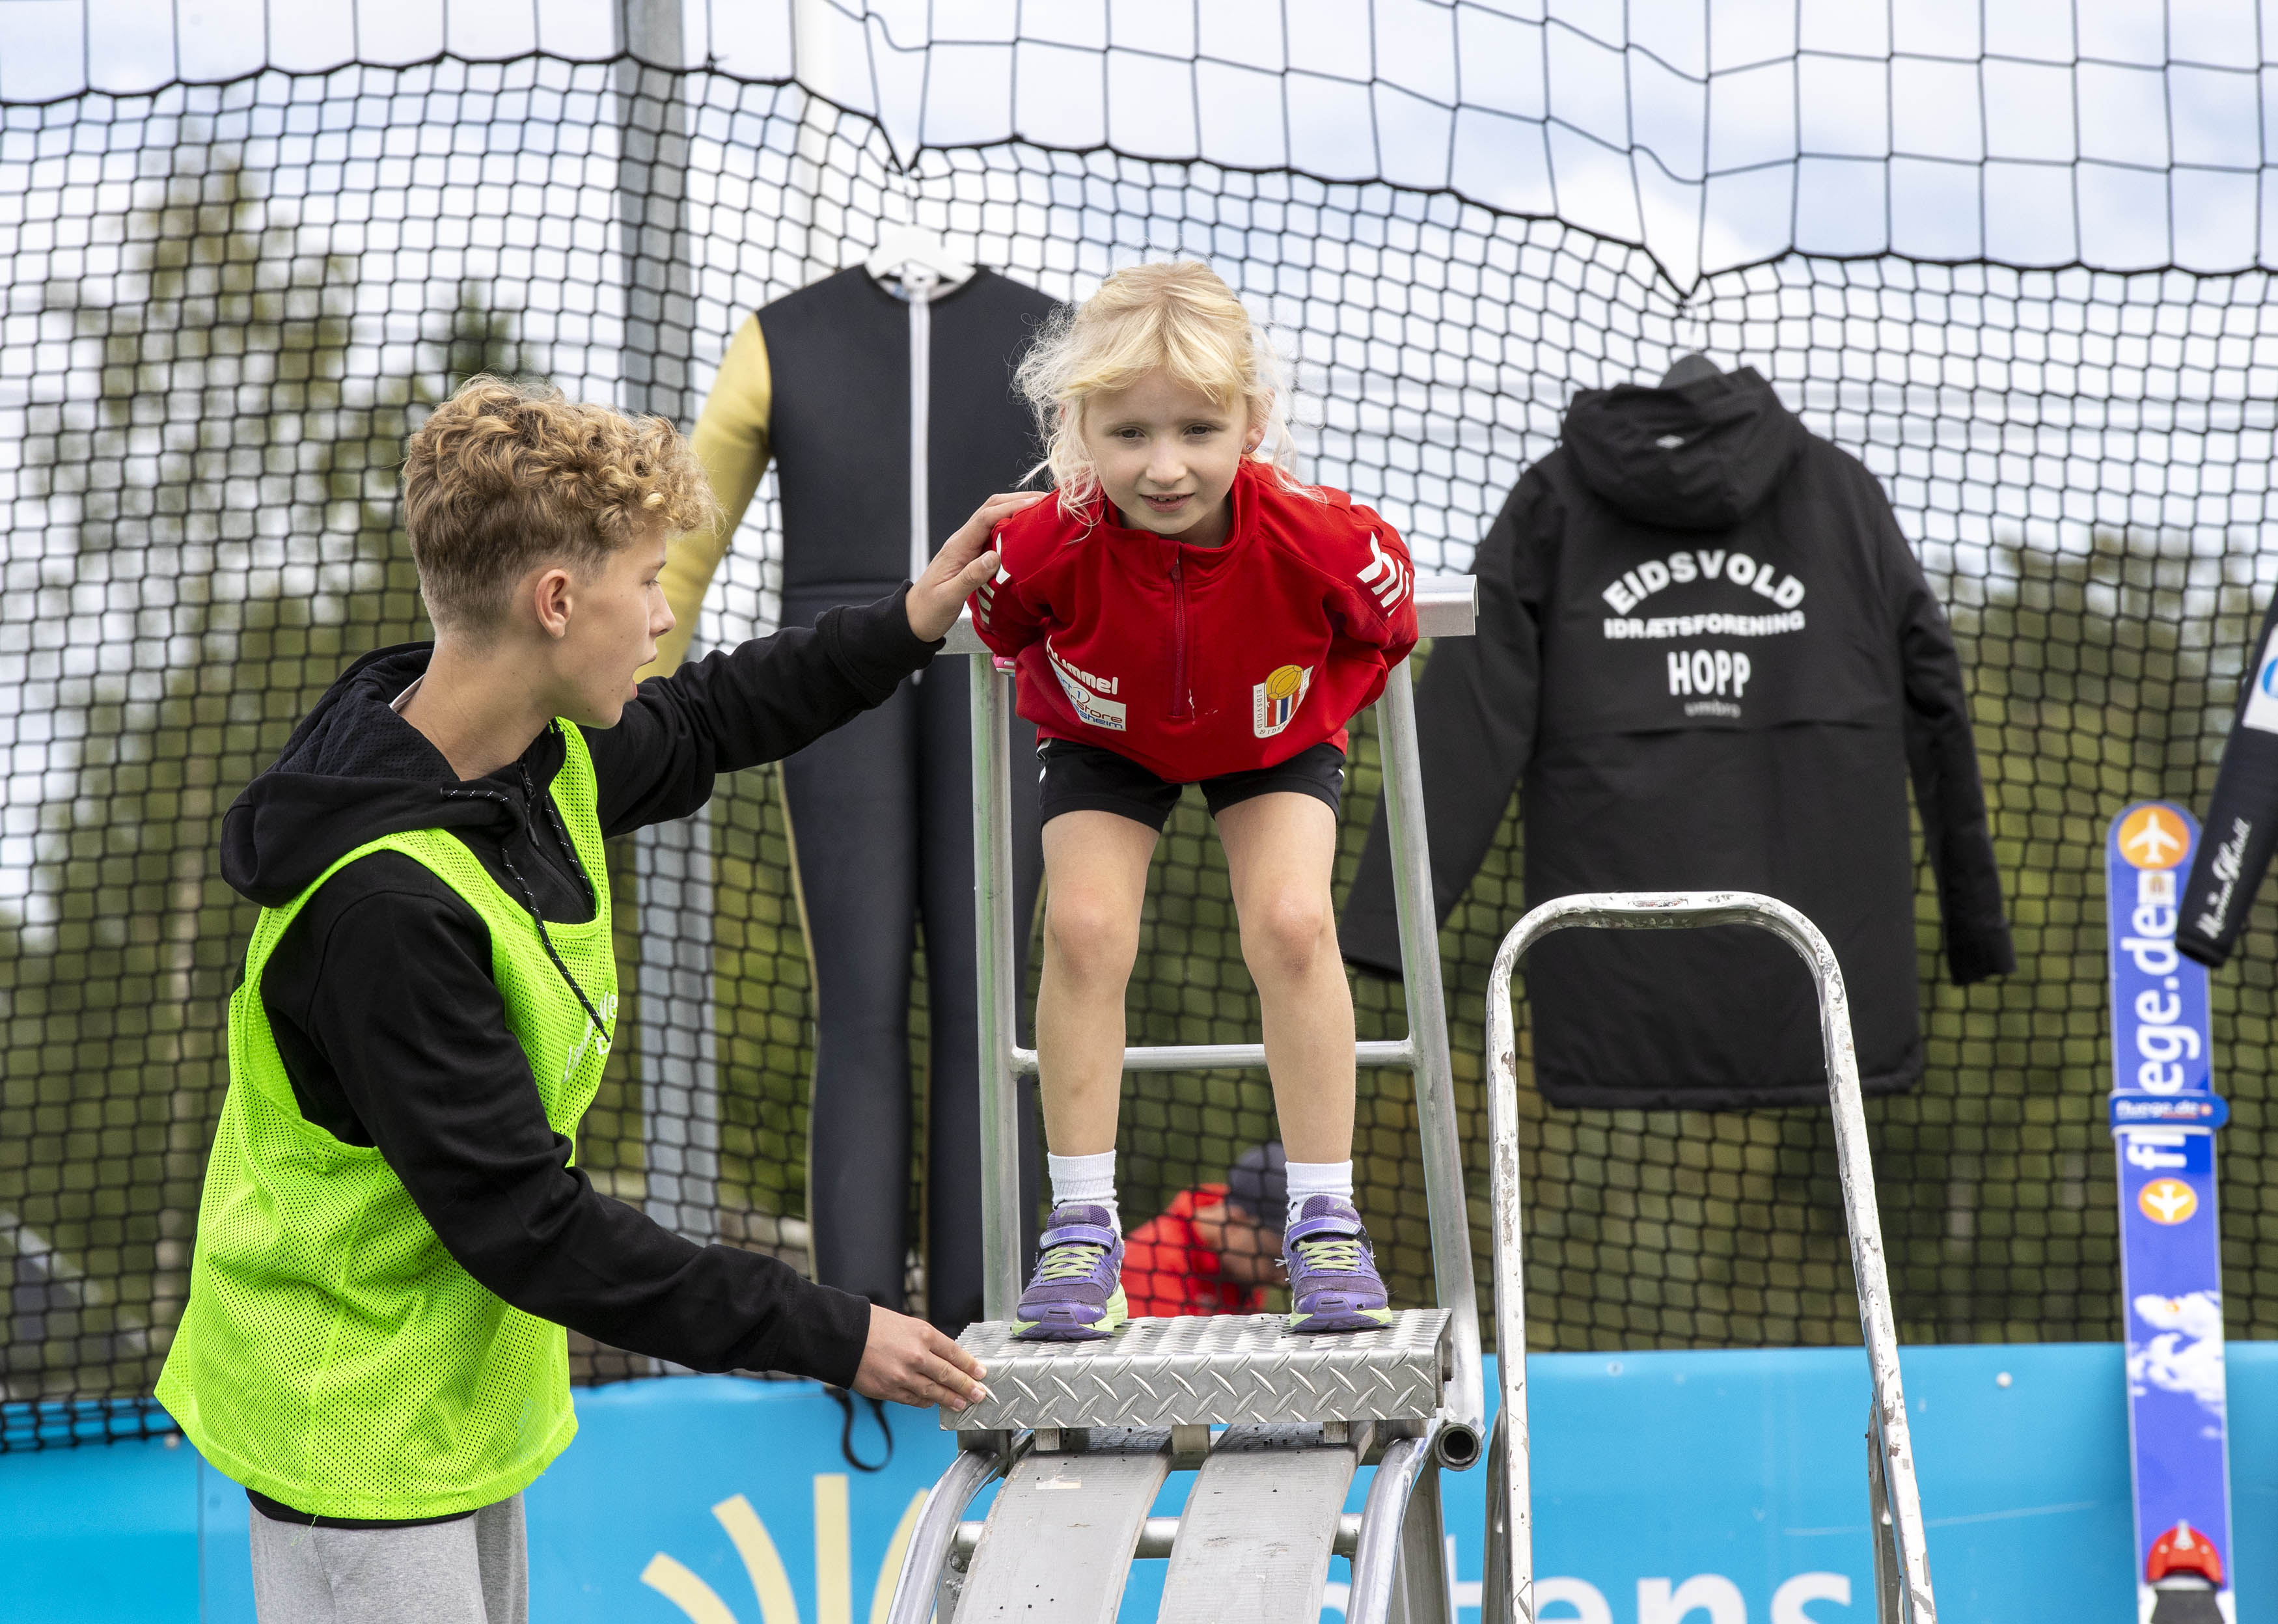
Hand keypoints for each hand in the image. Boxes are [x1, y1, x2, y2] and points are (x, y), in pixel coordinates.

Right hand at [851, 1303, 990, 1410]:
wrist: (845, 1337)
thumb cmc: (875, 1326)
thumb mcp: (908, 1325)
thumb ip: (928, 1342)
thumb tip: (946, 1360)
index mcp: (924, 1334)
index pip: (955, 1353)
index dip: (970, 1366)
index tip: (981, 1373)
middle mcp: (917, 1356)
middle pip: (949, 1375)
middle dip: (967, 1387)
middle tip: (980, 1394)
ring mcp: (904, 1376)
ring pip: (934, 1392)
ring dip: (950, 1399)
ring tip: (962, 1404)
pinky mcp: (890, 1390)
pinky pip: (914, 1399)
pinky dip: (926, 1402)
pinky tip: (933, 1402)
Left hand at [906, 491, 1045, 641]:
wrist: (914, 619)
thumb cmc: (929, 610)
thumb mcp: (949, 597)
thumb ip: (971, 577)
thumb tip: (994, 557)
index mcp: (957, 547)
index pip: (986, 518)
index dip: (1011, 508)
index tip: (1035, 505)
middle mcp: (963, 541)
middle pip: (991, 509)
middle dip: (1017, 501)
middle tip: (1046, 501)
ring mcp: (968, 547)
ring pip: (994, 519)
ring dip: (1016, 511)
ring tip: (1042, 511)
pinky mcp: (973, 556)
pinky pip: (994, 535)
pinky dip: (1012, 528)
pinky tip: (1027, 533)